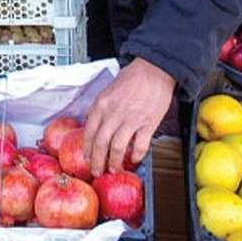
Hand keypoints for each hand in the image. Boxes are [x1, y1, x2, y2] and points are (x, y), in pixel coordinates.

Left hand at [81, 58, 174, 175]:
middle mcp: (114, 113)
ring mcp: (131, 119)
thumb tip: (91, 120)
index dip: (87, 149)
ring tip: (114, 168)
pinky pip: (140, 145)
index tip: (88, 159)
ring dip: (114, 162)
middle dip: (97, 161)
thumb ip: (99, 107)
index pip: (89, 132)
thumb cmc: (132, 78)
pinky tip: (134, 159)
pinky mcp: (148, 123)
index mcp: (102, 104)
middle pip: (100, 143)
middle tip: (97, 170)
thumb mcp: (108, 90)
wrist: (154, 70)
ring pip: (117, 147)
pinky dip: (136, 155)